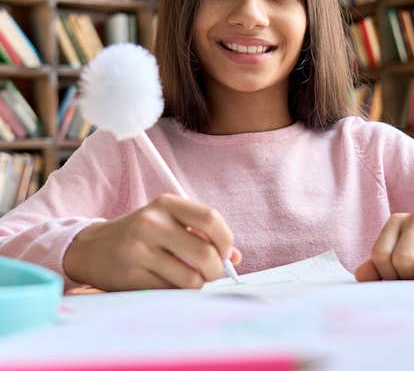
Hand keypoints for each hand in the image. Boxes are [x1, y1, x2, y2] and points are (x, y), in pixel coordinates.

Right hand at [63, 193, 241, 290]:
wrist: (93, 247)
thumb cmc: (143, 234)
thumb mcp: (170, 222)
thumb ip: (203, 235)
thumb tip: (236, 258)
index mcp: (167, 204)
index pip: (210, 218)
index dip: (226, 239)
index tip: (225, 252)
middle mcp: (153, 223)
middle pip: (204, 252)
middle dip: (216, 269)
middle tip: (212, 272)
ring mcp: (140, 249)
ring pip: (190, 278)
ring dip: (198, 284)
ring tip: (191, 278)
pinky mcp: (131, 275)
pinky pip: (171, 291)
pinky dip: (179, 292)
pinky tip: (170, 283)